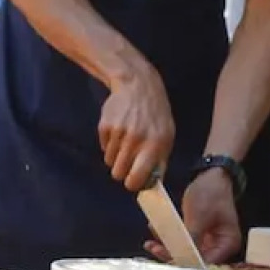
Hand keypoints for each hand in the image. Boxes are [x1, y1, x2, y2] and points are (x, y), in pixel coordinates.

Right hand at [98, 65, 174, 191]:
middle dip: (121, 171)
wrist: (137, 85)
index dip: (132, 183)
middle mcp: (135, 141)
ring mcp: (118, 133)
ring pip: (109, 161)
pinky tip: (118, 130)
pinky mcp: (104, 126)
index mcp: (154, 146)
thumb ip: (160, 160)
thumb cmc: (155, 114)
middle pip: (117, 173)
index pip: (136, 178)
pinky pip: (103, 147)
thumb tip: (152, 185)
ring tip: (125, 141)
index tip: (132, 180)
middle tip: (127, 161)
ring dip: (115, 156)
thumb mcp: (167, 135)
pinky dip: (109, 143)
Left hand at [144, 168, 241, 263]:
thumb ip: (191, 239)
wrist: (212, 174)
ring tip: (150, 242)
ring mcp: (210, 241)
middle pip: (195, 259)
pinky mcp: (200, 234)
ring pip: (186, 251)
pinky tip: (155, 231)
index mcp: (227, 244)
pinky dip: (171, 237)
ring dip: (168, 246)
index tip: (165, 258)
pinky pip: (184, 241)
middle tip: (152, 247)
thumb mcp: (198, 216)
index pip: (205, 263)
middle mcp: (220, 247)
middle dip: (172, 255)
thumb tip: (180, 260)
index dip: (185, 263)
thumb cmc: (210, 193)